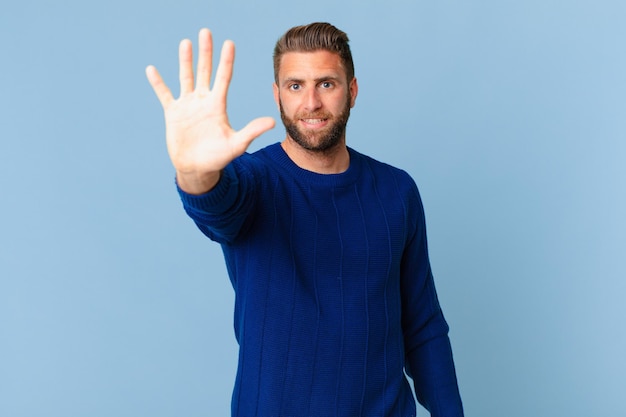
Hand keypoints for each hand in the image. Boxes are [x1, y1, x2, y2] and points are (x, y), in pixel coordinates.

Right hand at [146, 28, 274, 193]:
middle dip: (206, 52)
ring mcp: (188, 106)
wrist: (197, 169)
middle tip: (206, 32)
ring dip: (185, 61)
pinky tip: (151, 69)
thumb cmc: (218, 158)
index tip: (229, 43)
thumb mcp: (236, 144)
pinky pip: (164, 94)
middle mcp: (203, 101)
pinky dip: (158, 83)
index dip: (226, 61)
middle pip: (205, 71)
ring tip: (186, 43)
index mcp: (218, 105)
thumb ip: (252, 131)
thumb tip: (272, 122)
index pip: (223, 77)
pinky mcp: (173, 113)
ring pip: (186, 77)